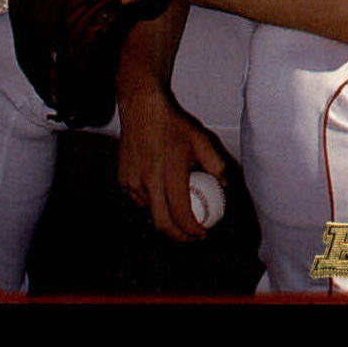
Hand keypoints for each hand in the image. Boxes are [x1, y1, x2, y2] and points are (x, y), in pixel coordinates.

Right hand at [118, 90, 225, 240]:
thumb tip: (224, 184)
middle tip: (190, 235)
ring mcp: (133, 183)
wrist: (142, 110)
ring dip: (164, 217)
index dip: (192, 230)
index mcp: (169, 176)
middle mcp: (149, 183)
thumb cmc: (172, 124)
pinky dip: (150, 204)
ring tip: (177, 212)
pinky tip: (160, 195)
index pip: (181, 215)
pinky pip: (138, 200)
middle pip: (162, 225)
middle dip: (179, 236)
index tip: (201, 232)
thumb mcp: (201, 140)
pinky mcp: (123, 179)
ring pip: (149, 213)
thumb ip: (216, 164)